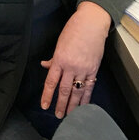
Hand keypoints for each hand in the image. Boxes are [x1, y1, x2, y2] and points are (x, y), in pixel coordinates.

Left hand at [40, 2, 110, 117]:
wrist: (92, 23)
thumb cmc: (74, 29)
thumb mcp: (59, 43)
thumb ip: (54, 58)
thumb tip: (45, 66)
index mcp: (60, 59)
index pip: (51, 81)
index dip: (47, 95)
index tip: (44, 105)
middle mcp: (71, 66)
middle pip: (64, 90)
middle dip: (61, 104)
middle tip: (58, 116)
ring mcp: (84, 68)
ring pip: (77, 91)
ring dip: (73, 105)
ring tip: (70, 115)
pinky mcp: (94, 69)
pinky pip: (89, 87)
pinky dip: (86, 98)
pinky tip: (84, 106)